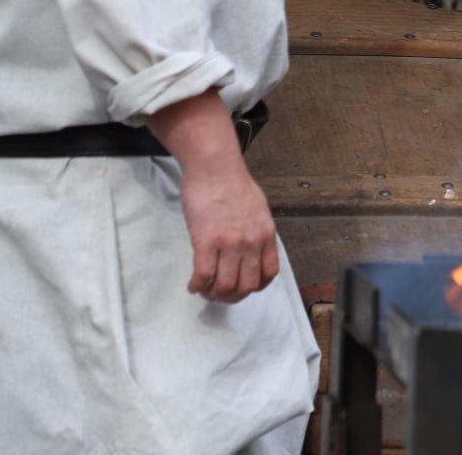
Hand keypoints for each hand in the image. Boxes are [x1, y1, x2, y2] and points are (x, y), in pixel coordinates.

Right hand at [146, 90, 279, 302]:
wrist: (214, 165)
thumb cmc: (232, 182)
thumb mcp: (257, 208)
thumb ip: (255, 231)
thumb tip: (249, 248)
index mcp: (266, 234)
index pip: (269, 274)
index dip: (255, 287)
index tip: (242, 286)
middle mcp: (252, 242)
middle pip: (246, 286)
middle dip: (231, 296)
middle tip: (218, 293)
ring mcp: (230, 243)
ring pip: (225, 286)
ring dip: (213, 294)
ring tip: (204, 290)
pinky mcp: (206, 241)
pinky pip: (204, 276)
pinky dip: (197, 286)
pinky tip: (193, 285)